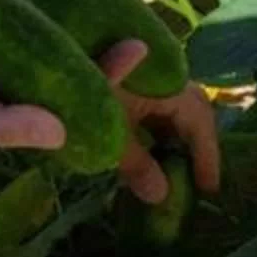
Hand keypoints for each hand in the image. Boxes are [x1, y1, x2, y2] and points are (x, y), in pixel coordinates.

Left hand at [95, 41, 222, 206]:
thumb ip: (137, 165)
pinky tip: (149, 144)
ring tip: (175, 167)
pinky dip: (158, 125)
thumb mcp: (110, 134)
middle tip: (197, 179)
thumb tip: (162, 196)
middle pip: (194, 110)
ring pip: (175, 104)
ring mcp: (145, 69)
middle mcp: (164, 72)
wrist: (47, 60)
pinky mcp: (127, 72)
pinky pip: (156, 100)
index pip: (200, 123)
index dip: (208, 158)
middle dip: (198, 145)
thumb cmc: (80, 95)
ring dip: (177, 135)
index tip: (209, 190)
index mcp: (169, 84)